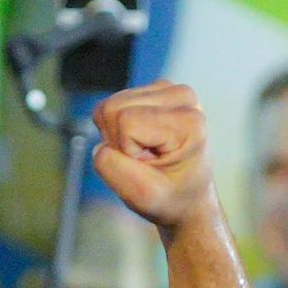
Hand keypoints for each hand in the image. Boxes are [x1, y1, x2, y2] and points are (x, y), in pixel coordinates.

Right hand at [91, 82, 216, 236]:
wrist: (188, 197)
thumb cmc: (171, 197)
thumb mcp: (142, 196)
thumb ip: (112, 168)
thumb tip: (99, 145)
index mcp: (188, 121)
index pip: (125, 122)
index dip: (126, 150)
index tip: (150, 165)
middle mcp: (183, 97)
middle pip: (113, 107)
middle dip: (118, 140)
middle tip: (144, 159)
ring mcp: (170, 90)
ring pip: (110, 105)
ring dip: (118, 134)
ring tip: (145, 152)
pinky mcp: (157, 91)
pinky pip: (114, 105)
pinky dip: (121, 127)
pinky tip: (143, 141)